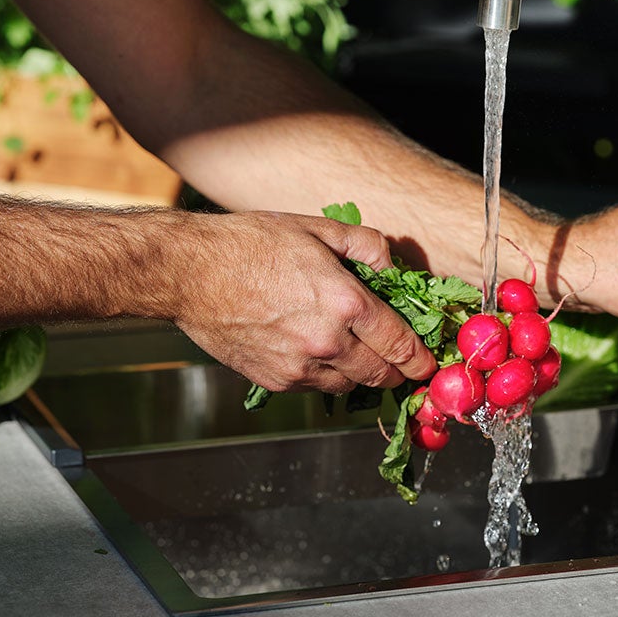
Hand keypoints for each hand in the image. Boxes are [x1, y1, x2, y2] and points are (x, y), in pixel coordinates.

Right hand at [172, 212, 436, 392]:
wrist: (189, 273)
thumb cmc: (250, 244)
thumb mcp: (316, 228)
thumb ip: (365, 244)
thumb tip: (391, 263)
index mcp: (344, 302)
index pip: (401, 345)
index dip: (421, 359)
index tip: (428, 364)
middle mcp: (327, 342)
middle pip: (381, 375)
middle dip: (398, 373)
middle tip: (404, 365)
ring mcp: (299, 367)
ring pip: (350, 386)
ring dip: (362, 375)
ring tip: (362, 355)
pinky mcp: (274, 381)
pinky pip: (316, 387)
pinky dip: (327, 376)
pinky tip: (321, 352)